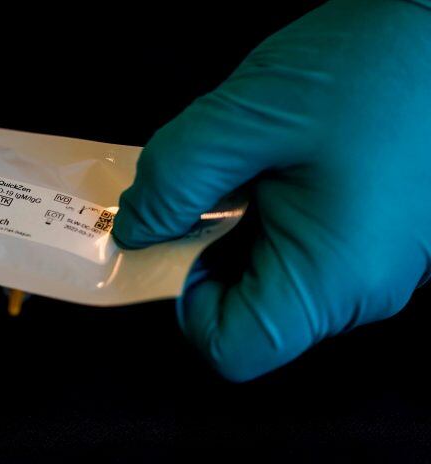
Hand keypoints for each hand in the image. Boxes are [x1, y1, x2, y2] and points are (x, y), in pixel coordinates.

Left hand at [113, 0, 430, 380]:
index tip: (171, 244)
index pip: (234, 349)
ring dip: (234, 232)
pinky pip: (303, 251)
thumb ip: (173, 181)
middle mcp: (361, 289)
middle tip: (195, 194)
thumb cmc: (373, 64)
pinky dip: (267, 217)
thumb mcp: (247, 116)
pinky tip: (271, 166)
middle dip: (204, 259)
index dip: (184, 305)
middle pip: (251, 315)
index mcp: (334, 279)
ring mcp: (374, 264)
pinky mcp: (377, 238)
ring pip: (273, 280)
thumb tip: (136, 229)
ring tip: (240, 170)